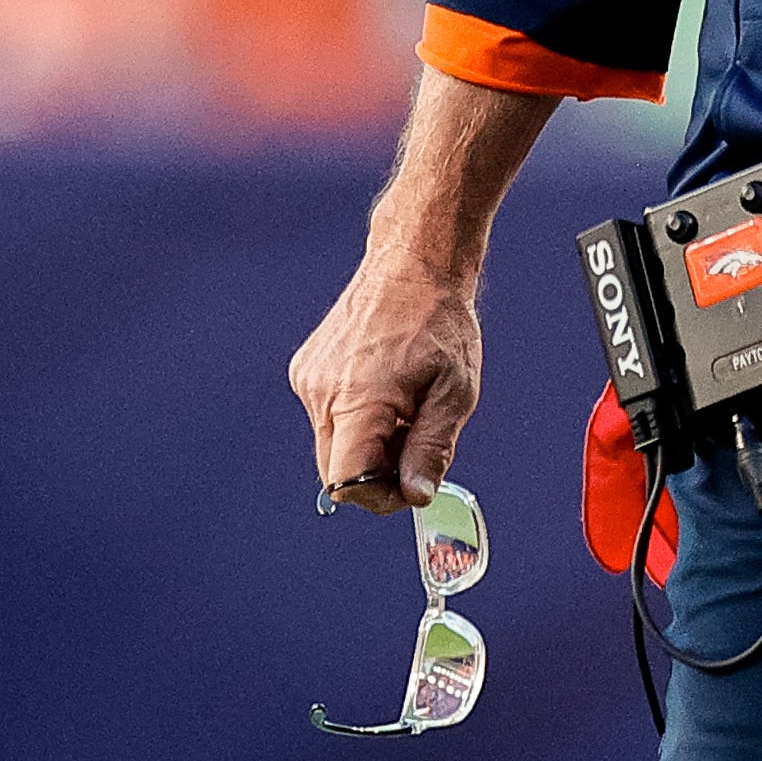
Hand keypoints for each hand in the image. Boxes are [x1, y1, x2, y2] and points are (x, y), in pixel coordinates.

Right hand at [289, 251, 483, 513]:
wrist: (413, 264)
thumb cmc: (439, 320)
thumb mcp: (455, 391)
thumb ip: (432, 448)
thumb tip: (416, 494)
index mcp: (358, 399)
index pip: (346, 482)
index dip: (379, 497)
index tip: (409, 484)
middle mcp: (321, 391)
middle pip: (335, 470)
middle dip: (375, 472)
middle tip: (414, 441)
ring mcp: (308, 379)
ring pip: (332, 443)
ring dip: (367, 442)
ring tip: (405, 406)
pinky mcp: (306, 369)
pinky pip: (327, 415)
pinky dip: (354, 417)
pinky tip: (385, 388)